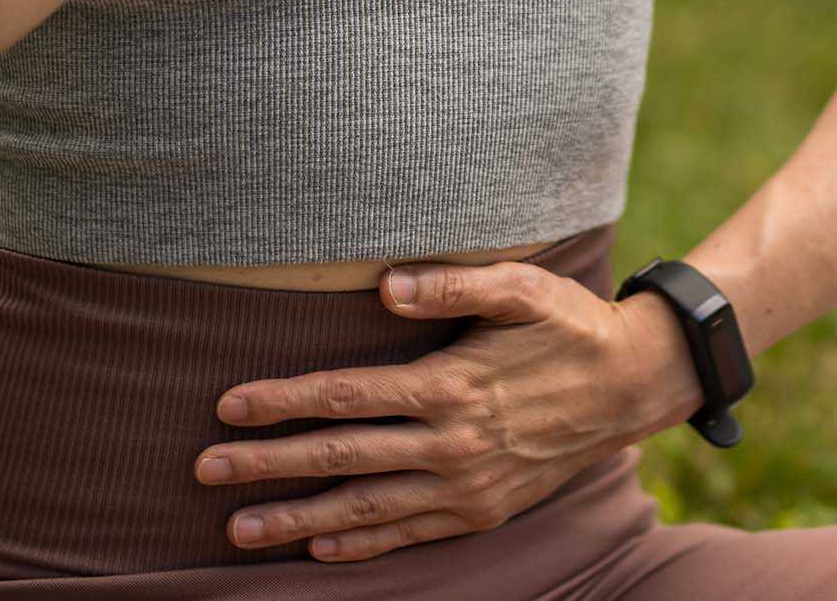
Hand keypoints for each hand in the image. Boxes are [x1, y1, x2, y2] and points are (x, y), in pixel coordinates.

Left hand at [194, 257, 704, 560]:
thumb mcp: (520, 287)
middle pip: (339, 458)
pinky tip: (320, 552)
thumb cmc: (568, 324)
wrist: (632, 386)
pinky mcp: (481, 511)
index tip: (228, 406)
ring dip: (298, 521)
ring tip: (239, 529)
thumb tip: (384, 284)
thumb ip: (450, 284)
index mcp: (448, 386)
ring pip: (365, 510)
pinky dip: (361, 546)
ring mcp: (465, 487)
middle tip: (204, 471)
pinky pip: (409, 535)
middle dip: (267, 465)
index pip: (345, 397)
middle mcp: (450, 445)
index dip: (282, 401)